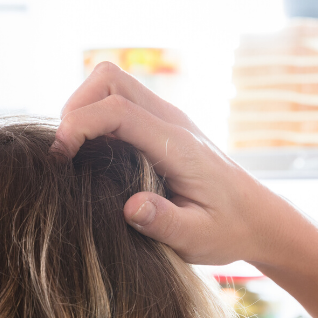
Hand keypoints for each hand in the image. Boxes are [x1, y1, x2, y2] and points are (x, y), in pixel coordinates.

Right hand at [54, 62, 282, 265]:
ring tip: (72, 152)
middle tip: (63, 153)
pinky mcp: (161, 124)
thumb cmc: (228, 230)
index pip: (118, 111)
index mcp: (178, 145)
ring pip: (111, 83)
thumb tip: (131, 207)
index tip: (59, 159)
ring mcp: (166, 118)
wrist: (258, 218)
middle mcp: (171, 121)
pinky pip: (119, 101)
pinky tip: (92, 155)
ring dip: (83, 108)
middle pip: (108, 79)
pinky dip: (95, 116)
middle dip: (75, 107)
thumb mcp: (197, 239)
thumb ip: (164, 223)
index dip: (78, 125)